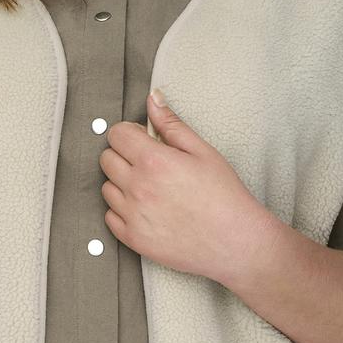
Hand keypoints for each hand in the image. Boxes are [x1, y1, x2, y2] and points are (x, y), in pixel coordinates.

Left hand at [98, 88, 276, 285]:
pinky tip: (146, 209)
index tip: (145, 140)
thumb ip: (171, 124)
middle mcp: (137, 188)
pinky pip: (110, 217)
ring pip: (106, 188)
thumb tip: (152, 99)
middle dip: (123, 155)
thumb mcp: (202, 151)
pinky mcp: (133, 239)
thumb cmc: (224, 195)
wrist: (235, 242)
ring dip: (122, 183)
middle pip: (106, 159)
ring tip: (150, 188)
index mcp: (153, 161)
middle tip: (149, 164)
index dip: (130, 133)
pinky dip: (122, 211)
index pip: (116, 134)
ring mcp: (133, 216)